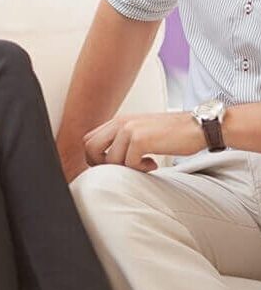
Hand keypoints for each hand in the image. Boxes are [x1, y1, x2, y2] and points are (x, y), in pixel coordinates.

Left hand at [83, 111, 205, 170]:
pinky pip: (129, 164)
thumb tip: (108, 158)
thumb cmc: (174, 132)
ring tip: (144, 165)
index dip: (95, 156)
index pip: (89, 139)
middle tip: (122, 169)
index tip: (112, 166)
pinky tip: (154, 163)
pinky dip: (140, 169)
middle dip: (100, 165)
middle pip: (90, 148)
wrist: (199, 126)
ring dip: (125, 168)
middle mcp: (121, 122)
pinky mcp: (140, 140)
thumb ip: (125, 139)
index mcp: (119, 120)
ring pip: (110, 160)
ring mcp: (129, 130)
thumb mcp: (143, 130)